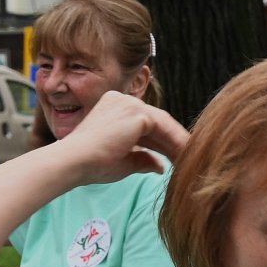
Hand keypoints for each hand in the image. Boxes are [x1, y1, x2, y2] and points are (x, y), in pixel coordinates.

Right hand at [54, 91, 188, 185]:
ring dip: (178, 142)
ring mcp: (129, 103)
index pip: (146, 124)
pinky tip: (186, 155)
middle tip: (189, 159)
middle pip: (157, 122)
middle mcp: (121, 100)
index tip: (176, 158)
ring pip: (163, 124)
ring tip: (192, 160)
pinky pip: (164, 127)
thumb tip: (160, 166)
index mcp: (114, 109)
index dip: (163, 142)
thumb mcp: (123, 161)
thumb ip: (143, 159)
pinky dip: (176, 142)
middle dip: (173, 142)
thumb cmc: (92, 164)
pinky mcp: (136, 112)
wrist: (75, 162)